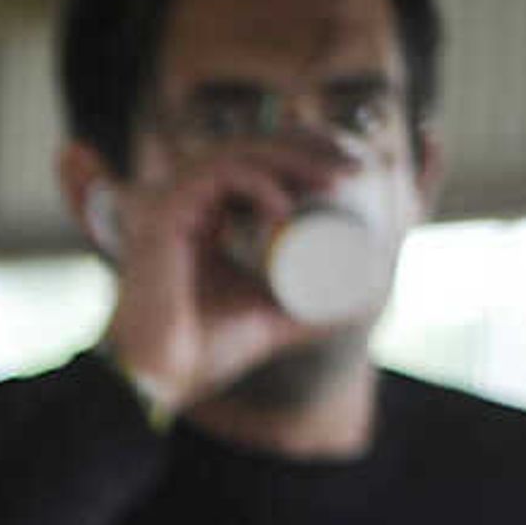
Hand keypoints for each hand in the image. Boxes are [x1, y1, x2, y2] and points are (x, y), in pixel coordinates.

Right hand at [98, 147, 340, 416]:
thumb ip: (308, 305)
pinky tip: (284, 207)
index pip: (252, 159)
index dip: (301, 151)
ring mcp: (168, 204)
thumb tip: (366, 297)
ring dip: (292, 158)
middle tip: (355, 168)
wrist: (162, 378)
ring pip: (236, 154)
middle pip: (250, 147)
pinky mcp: (159, 217)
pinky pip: (213, 179)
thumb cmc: (205, 350)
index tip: (350, 169)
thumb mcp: (271, 315)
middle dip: (308, 146)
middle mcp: (182, 201)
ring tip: (336, 178)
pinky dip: (253, 185)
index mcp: (201, 213)